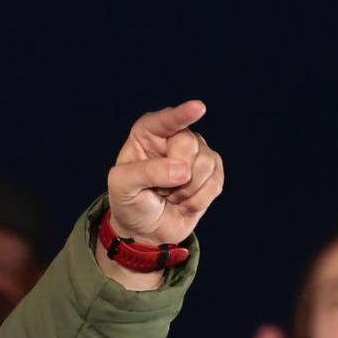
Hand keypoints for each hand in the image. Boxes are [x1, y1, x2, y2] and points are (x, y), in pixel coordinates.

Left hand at [105, 100, 223, 245]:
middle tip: (158, 188)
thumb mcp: (123, 186)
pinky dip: (196, 201)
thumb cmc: (129, 201)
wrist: (144, 229)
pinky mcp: (212, 174)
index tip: (199, 108)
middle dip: (174, 174)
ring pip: (206, 164)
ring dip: (185, 190)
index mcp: (148, 133)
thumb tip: (182, 170)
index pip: (166, 120)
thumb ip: (146, 173)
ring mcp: (197, 154)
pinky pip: (215, 184)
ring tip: (169, 195)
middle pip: (189, 144)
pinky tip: (182, 202)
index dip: (182, 115)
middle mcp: (176, 137)